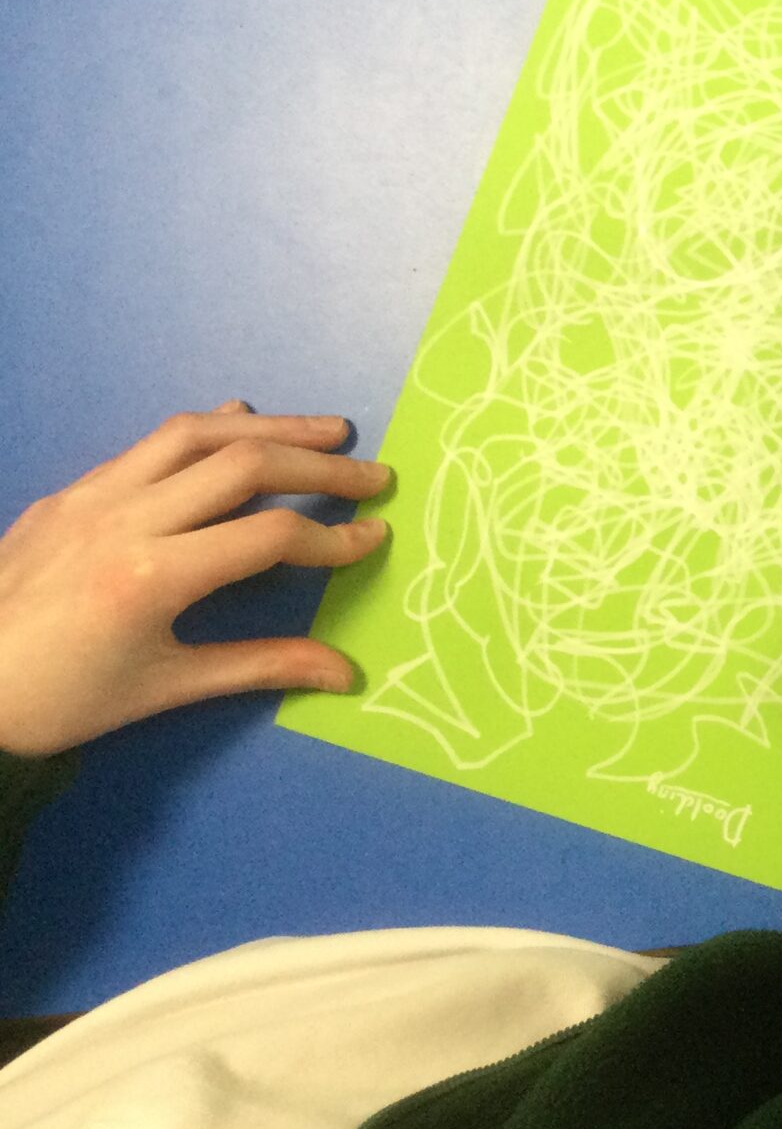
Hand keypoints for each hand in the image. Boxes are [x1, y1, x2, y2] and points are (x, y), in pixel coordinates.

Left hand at [0, 402, 388, 756]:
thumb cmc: (60, 701)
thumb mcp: (164, 690)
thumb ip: (261, 667)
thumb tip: (346, 673)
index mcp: (151, 576)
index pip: (270, 537)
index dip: (333, 538)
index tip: (375, 539)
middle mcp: (125, 519)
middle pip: (244, 465)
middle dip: (321, 465)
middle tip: (375, 474)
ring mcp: (93, 496)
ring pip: (197, 435)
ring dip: (273, 428)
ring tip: (329, 429)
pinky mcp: (71, 492)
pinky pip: (150, 445)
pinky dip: (208, 431)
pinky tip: (240, 428)